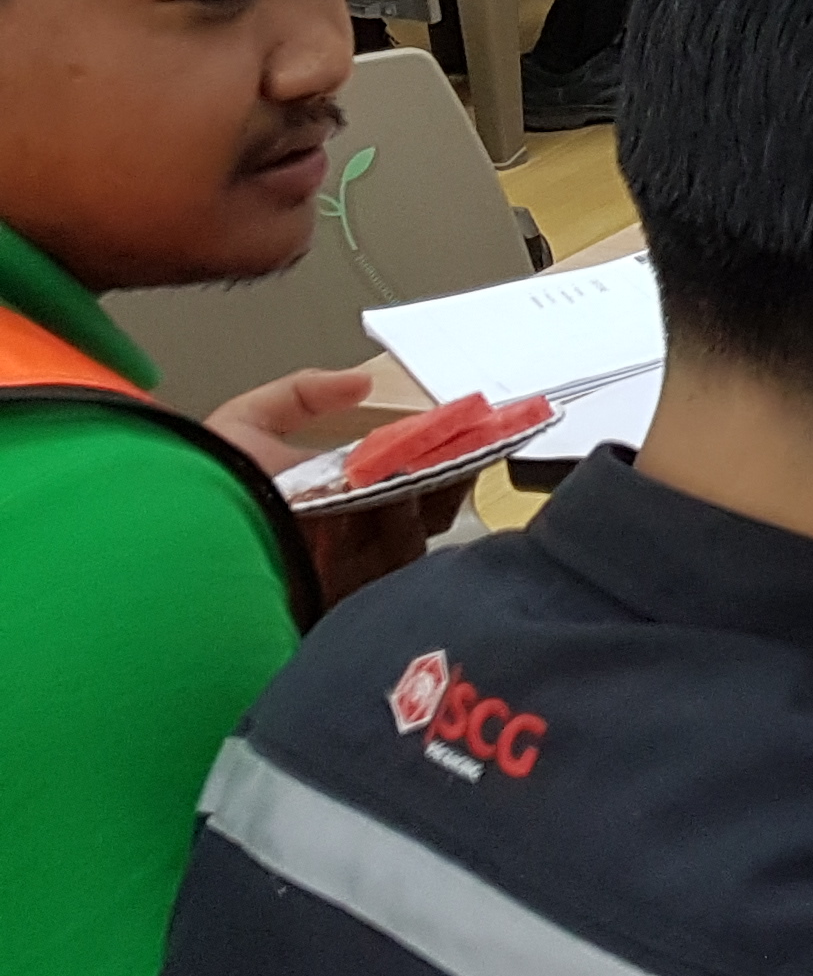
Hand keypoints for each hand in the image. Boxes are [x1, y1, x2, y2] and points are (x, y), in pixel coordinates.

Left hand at [206, 372, 474, 602]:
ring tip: (436, 467)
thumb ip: (300, 393)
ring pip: (415, 532)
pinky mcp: (351, 593)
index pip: (395, 477)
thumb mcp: (245, 422)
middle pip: (418, 506)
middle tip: (465, 448)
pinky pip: (397, 563)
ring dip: (428, 498)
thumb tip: (364, 382)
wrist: (183, 539)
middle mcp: (346, 531)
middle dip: (444, 476)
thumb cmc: (206, 484)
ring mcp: (351, 565)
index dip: (426, 454)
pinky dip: (406, 528)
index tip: (453, 429)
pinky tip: (402, 497)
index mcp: (330, 494)